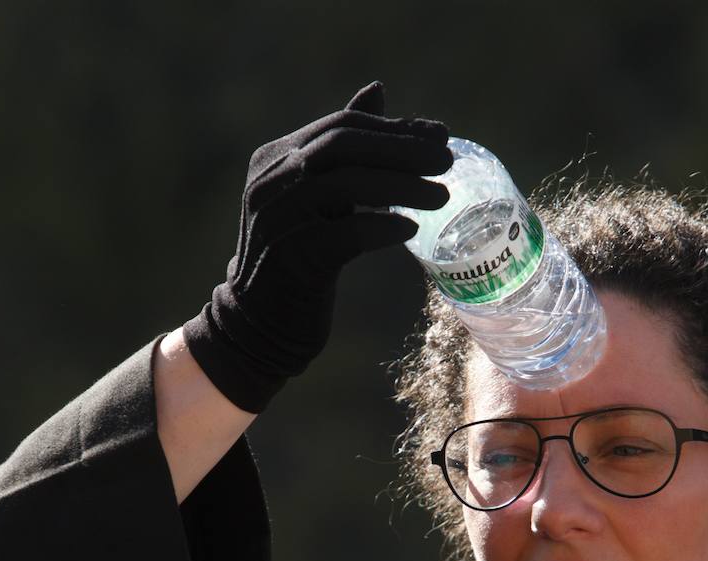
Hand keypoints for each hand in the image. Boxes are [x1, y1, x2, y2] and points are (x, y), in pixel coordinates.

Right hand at [183, 82, 451, 412]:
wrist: (259, 323)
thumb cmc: (299, 255)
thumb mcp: (317, 195)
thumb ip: (343, 151)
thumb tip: (378, 90)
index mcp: (275, 158)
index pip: (342, 125)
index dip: (395, 128)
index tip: (441, 136)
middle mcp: (270, 182)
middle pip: (343, 145)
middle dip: (402, 149)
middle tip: (448, 161)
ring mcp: (277, 219)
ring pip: (344, 184)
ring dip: (401, 185)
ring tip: (442, 196)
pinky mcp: (292, 260)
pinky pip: (343, 234)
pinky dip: (380, 227)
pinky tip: (409, 229)